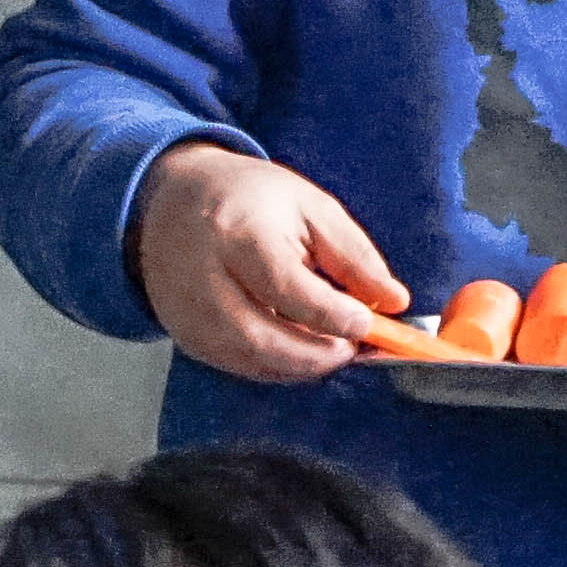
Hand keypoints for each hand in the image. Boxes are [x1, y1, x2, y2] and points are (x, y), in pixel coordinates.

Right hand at [128, 145, 413, 385]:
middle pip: (263, 338)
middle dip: (319, 354)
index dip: (331, 314)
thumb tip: (394, 301)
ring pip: (252, 361)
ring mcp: (189, 315)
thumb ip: (353, 255)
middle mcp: (204, 280)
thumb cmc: (247, 200)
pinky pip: (240, 366)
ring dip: (302, 365)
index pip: (286, 288)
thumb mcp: (309, 207)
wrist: (172, 204)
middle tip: (355, 347)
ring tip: (333, 348)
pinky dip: (278, 366)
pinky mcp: (187, 338)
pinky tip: (301, 350)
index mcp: (236, 234)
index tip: (368, 323)